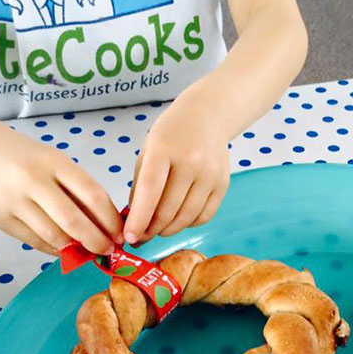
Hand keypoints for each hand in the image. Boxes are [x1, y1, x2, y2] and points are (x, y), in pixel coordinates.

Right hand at [0, 122, 122, 254]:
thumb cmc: (29, 160)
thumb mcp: (57, 164)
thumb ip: (78, 192)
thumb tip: (107, 228)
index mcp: (54, 162)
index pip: (92, 194)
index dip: (111, 219)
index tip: (121, 234)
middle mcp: (32, 180)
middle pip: (73, 220)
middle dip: (96, 241)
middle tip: (108, 250)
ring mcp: (14, 201)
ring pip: (54, 236)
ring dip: (76, 249)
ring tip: (89, 252)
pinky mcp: (1, 219)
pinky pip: (36, 242)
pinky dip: (55, 249)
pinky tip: (66, 249)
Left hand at [124, 93, 229, 244]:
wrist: (208, 116)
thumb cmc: (172, 134)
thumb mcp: (148, 152)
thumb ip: (140, 187)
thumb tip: (134, 222)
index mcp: (164, 149)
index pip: (150, 191)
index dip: (139, 219)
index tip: (130, 237)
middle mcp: (191, 162)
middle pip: (168, 210)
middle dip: (151, 230)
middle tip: (141, 237)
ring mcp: (210, 174)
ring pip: (186, 218)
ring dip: (168, 230)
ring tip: (157, 229)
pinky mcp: (222, 184)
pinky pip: (203, 216)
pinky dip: (187, 224)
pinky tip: (178, 219)